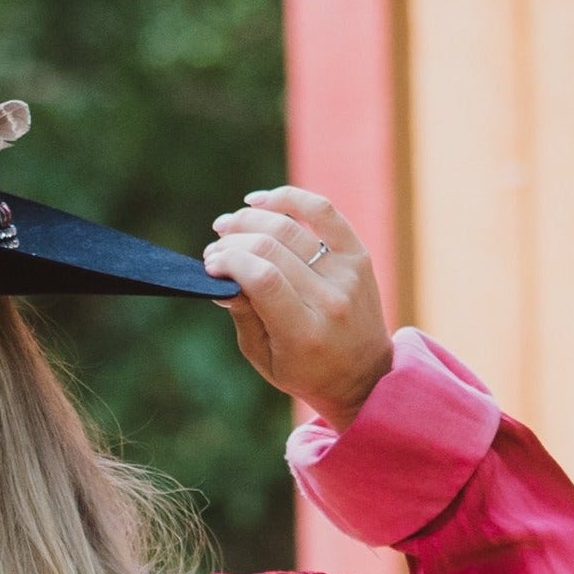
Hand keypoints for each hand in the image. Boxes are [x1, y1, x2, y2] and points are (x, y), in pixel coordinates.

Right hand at [203, 187, 393, 430]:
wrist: (364, 374)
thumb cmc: (305, 370)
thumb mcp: (264, 357)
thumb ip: (243, 315)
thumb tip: (220, 275)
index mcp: (305, 333)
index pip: (263, 279)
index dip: (230, 262)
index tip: (210, 265)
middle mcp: (331, 300)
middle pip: (272, 249)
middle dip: (233, 242)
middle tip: (213, 249)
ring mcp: (348, 274)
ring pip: (290, 227)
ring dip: (249, 221)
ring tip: (226, 226)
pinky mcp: (357, 255)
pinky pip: (323, 212)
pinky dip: (288, 198)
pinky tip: (258, 202)